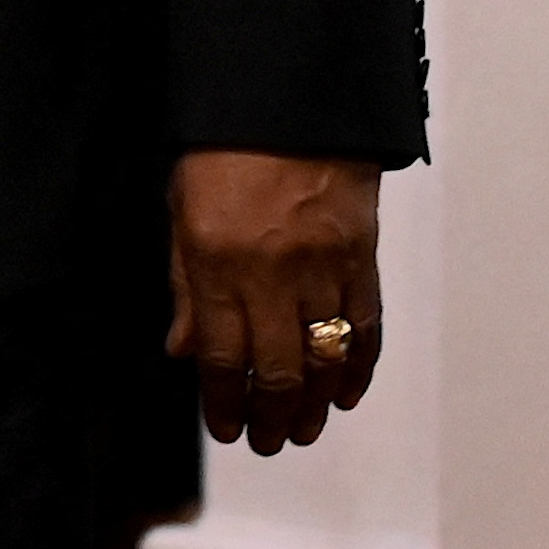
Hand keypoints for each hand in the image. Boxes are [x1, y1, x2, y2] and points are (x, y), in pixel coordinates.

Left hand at [167, 150, 381, 453]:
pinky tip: (347, 393)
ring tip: (305, 429)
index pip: (223, 357)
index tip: (226, 429)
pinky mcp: (364, 260)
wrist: (290, 106)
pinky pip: (366, 329)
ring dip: (317, 405)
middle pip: (280, 371)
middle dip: (274, 417)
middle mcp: (273, 274)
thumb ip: (186, 287)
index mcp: (219, 262)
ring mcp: (324, 269)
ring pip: (327, 359)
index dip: (224, 403)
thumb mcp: (182, 213)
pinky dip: (358, 368)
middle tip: (270, 442)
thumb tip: (185, 351)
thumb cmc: (223, 155)